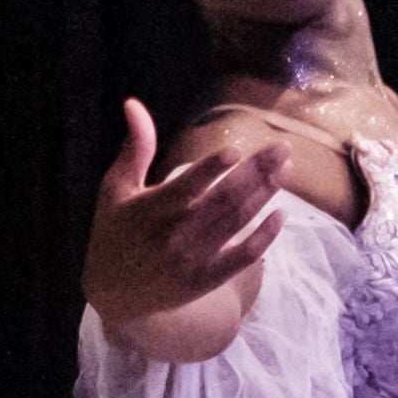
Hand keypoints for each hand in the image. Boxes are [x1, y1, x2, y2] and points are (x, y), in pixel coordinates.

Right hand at [82, 98, 285, 358]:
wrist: (113, 294)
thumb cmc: (114, 232)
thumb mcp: (115, 188)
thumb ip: (135, 147)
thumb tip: (133, 103)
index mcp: (152, 209)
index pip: (185, 186)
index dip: (210, 170)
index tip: (235, 151)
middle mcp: (175, 234)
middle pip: (223, 200)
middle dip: (256, 173)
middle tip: (282, 149)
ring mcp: (193, 259)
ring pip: (237, 221)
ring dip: (265, 195)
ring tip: (285, 169)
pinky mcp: (206, 279)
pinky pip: (242, 257)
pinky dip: (263, 238)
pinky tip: (281, 215)